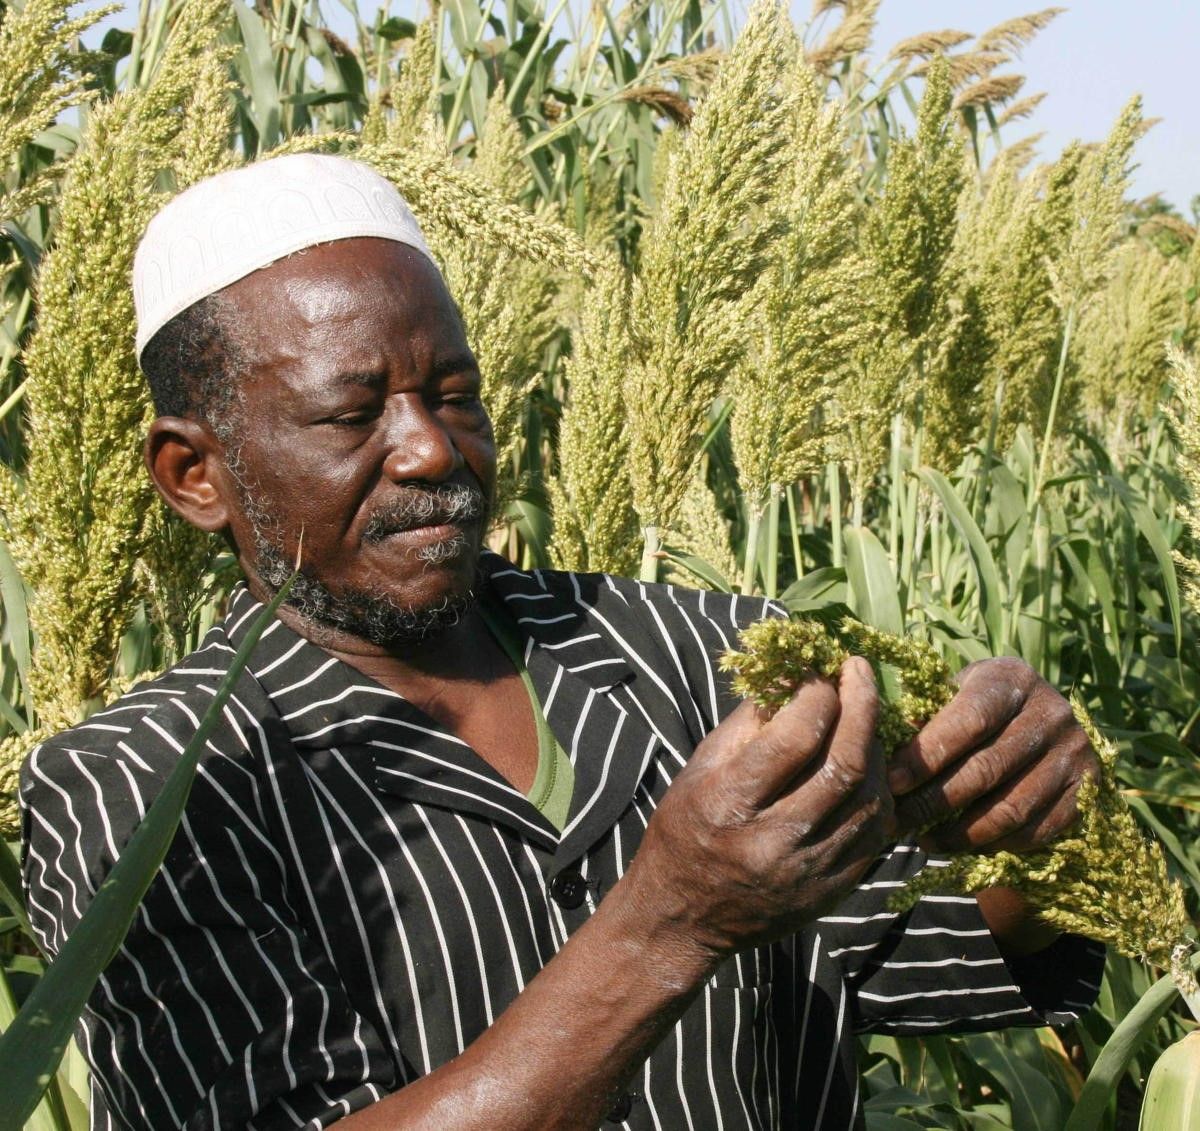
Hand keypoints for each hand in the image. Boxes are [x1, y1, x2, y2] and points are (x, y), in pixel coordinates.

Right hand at [628, 657, 893, 958]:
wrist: (684, 918)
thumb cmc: (686, 828)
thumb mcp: (700, 768)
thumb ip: (749, 721)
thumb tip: (794, 674)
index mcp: (730, 804)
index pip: (794, 738)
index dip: (816, 694)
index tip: (819, 672)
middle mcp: (773, 841)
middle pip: (842, 763)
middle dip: (860, 706)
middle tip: (858, 671)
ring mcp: (810, 871)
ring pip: (869, 796)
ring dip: (876, 745)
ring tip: (864, 716)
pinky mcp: (834, 890)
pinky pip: (877, 831)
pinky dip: (878, 789)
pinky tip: (870, 766)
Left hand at [887, 657, 1097, 853]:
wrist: (1046, 719)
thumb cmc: (981, 704)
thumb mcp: (956, 692)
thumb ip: (926, 713)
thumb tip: (881, 749)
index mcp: (1012, 679)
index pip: (966, 722)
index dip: (925, 757)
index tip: (889, 783)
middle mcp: (1051, 712)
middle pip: (985, 770)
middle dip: (932, 802)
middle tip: (896, 821)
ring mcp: (1076, 753)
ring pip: (1010, 808)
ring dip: (959, 833)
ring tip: (922, 840)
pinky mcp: (1087, 790)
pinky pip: (1035, 830)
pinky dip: (994, 844)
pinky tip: (960, 846)